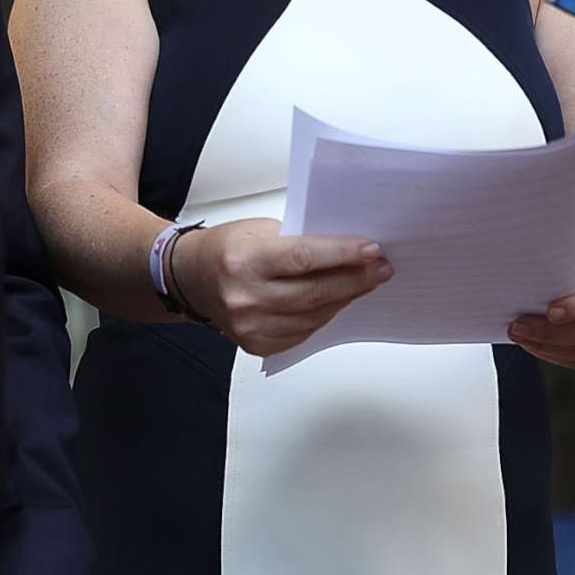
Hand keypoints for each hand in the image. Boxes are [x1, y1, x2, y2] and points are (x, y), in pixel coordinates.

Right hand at [172, 218, 390, 356]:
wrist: (193, 278)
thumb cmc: (228, 249)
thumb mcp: (260, 230)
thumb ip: (299, 241)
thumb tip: (348, 249)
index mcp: (244, 260)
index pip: (303, 258)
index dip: (342, 255)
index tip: (372, 250)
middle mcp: (245, 297)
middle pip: (314, 292)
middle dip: (355, 279)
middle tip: (381, 268)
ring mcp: (250, 326)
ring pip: (314, 316)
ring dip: (345, 298)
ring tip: (365, 282)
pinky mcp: (257, 344)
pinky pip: (304, 332)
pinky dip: (325, 315)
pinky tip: (337, 300)